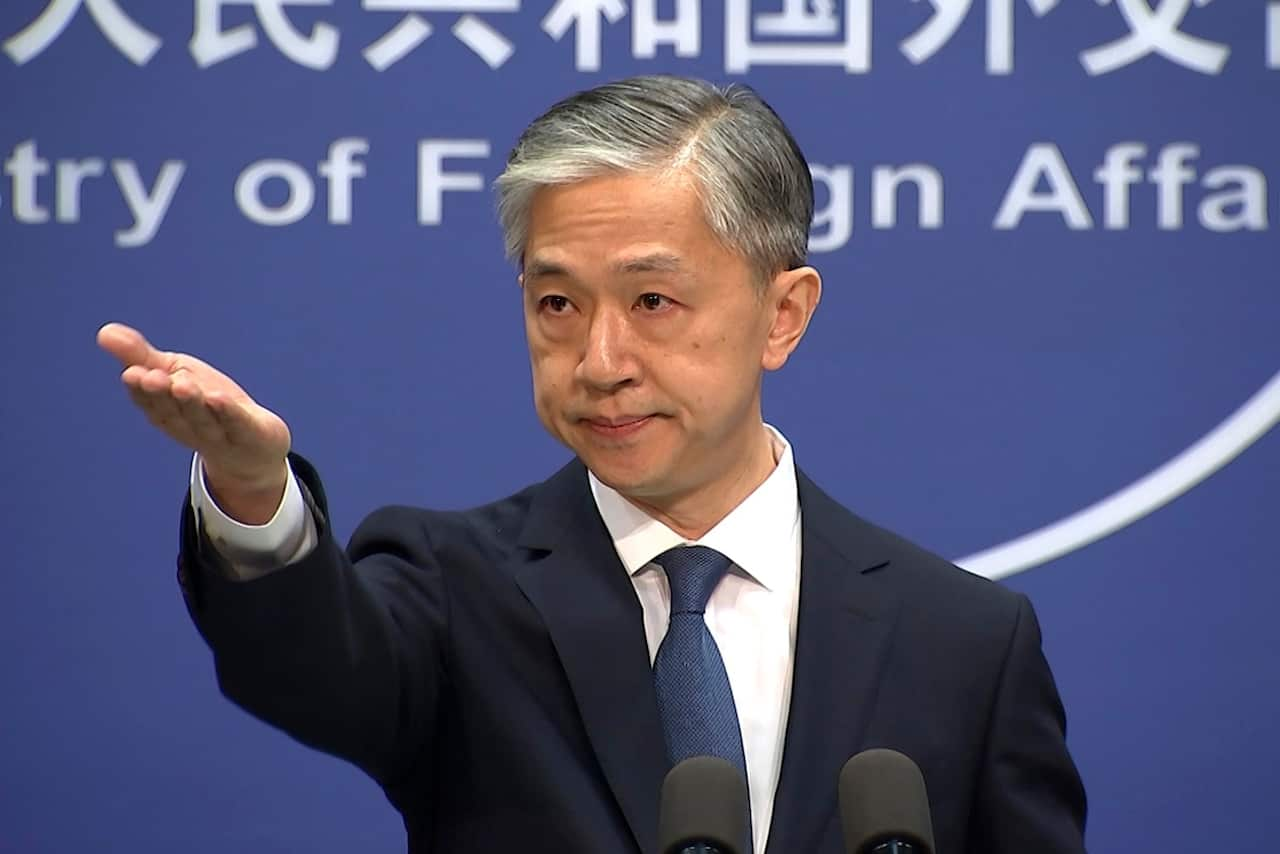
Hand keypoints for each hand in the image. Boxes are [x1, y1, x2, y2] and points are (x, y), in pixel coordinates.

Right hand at [98, 322, 291, 523]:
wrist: (254, 448)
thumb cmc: (208, 406)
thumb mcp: (176, 374)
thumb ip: (142, 356)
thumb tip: (104, 332)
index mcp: (167, 413)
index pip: (150, 402)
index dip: (141, 390)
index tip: (131, 373)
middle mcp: (189, 427)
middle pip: (174, 411)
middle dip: (162, 395)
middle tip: (150, 377)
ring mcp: (220, 435)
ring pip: (204, 419)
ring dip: (192, 403)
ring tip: (181, 383)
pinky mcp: (251, 435)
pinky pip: (238, 425)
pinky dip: (227, 413)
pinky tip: (218, 397)